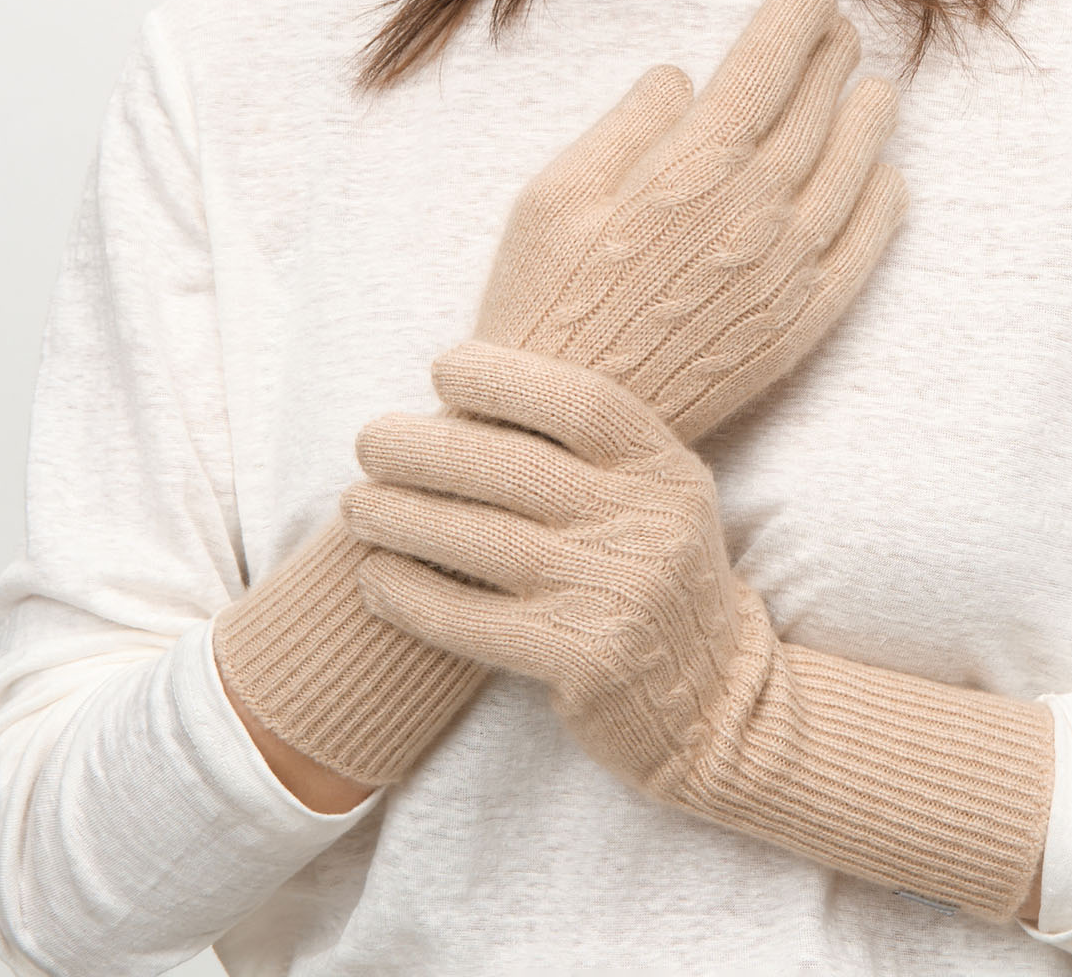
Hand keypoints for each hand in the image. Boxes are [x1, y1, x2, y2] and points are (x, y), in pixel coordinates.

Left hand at [345, 340, 1055, 924]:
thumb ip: (588, 455)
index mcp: (665, 468)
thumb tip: (463, 402)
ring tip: (355, 506)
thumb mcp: (655, 498)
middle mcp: (646, 523)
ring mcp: (616, 593)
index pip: (581, 402)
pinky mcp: (583, 661)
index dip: (506, 377)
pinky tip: (376, 579)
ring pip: (483, 542)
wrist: (716, 704)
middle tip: (369, 440)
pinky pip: (473, 621)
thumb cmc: (656, 578)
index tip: (443, 368)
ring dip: (403, 518)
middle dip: (426, 448)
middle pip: (515, 469)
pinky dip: (413, 596)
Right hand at [470, 0, 907, 445]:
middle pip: (817, 105)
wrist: (567, 429)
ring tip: (874, 87)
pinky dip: (883, 200)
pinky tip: (886, 175)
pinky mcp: (802, 324)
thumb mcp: (553, 192)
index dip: (798, 13)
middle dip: (833, 54)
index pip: (769, 61)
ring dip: (869, 116)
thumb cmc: (545, 303)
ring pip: (854, 166)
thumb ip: (626, 124)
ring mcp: (788, 269)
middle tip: (838, 30)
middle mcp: (755, 208)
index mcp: (693, 163)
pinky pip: (864, 247)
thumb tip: (679, 76)